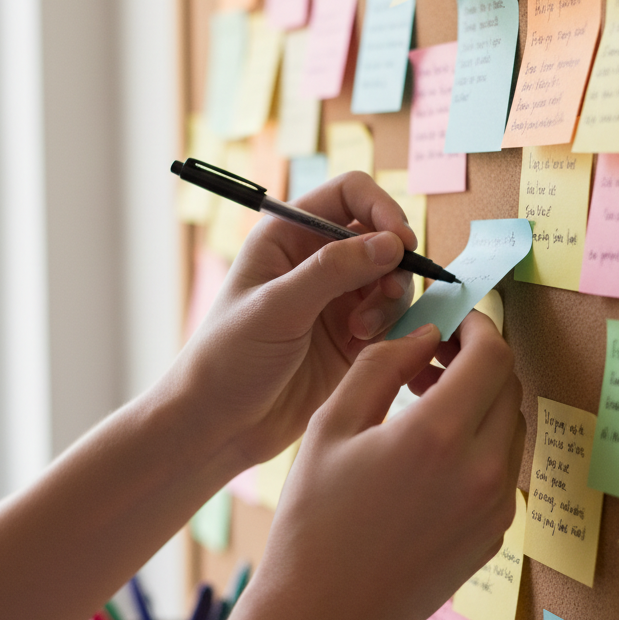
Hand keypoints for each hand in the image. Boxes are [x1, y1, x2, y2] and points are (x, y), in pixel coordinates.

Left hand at [171, 173, 419, 472]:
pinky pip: (393, 317)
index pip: (349, 194)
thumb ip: (333, 271)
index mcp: (287, 235)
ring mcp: (336, 299)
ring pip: (392, 278)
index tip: (401, 240)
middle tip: (388, 292)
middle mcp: (315, 261)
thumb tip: (391, 243)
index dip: (381, 207)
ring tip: (362, 330)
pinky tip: (365, 347)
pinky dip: (392, 327)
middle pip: (380, 235)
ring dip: (390, 299)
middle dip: (393, 261)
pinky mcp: (352, 337)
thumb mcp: (276, 308)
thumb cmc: (227, 359)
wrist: (218, 425)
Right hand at [256, 311, 524, 619]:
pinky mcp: (493, 537)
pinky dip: (478, 447)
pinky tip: (430, 458)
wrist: (321, 615)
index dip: (478, 327)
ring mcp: (494, 510)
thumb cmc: (313, 520)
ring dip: (479, 405)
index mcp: (440, 435)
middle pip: (508, 388)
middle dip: (476, 363)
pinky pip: (501, 472)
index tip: (452, 324)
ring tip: (424, 408)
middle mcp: (482, 472)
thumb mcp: (332, 425)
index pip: (493, 355)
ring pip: (509, 430)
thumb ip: (382, 366)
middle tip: (430, 362)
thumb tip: (424, 336)